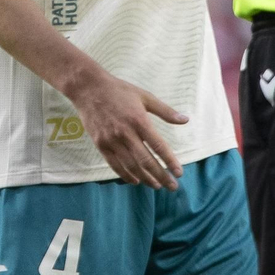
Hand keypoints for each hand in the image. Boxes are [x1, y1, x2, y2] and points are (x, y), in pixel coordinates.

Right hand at [66, 66, 187, 189]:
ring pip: (131, 166)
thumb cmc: (119, 90)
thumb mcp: (144, 96)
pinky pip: (115, 165)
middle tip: (172, 186)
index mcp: (139, 120)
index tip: (179, 173)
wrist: (88, 88)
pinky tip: (136, 180)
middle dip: (161, 176)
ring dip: (146, 178)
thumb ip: (165, 111)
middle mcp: (125, 133)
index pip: (158, 146)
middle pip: (146, 161)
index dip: (170, 161)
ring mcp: (111, 140)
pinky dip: (126, 175)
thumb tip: (185, 120)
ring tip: (157, 185)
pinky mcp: (100, 144)